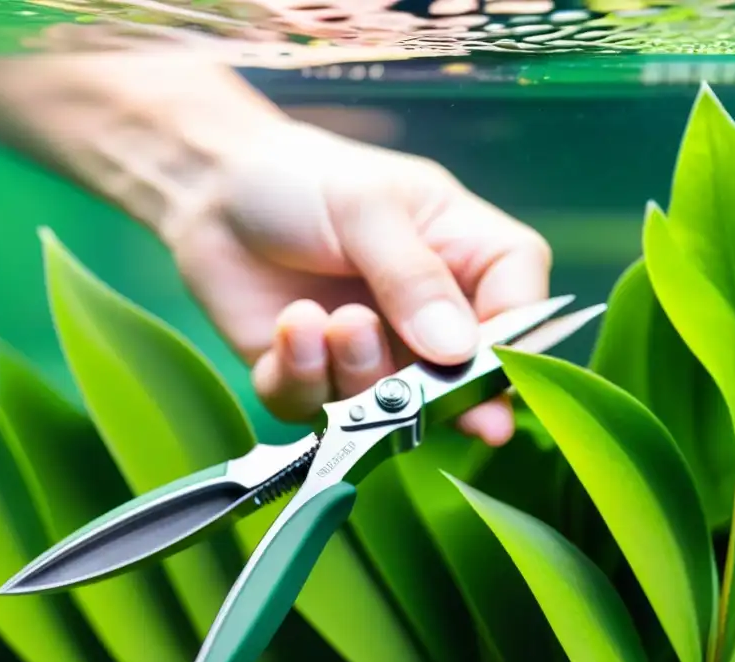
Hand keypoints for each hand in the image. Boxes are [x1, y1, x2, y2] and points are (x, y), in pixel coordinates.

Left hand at [165, 119, 551, 445]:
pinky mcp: (311, 377)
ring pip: (386, 403)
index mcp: (465, 255)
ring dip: (359, 370)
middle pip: (461, 381)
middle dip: (436, 393)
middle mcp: (426, 316)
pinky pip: (315, 408)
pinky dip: (302, 376)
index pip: (521, 309)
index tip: (484, 366)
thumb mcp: (367, 207)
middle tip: (418, 392)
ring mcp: (371, 353)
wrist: (213, 189)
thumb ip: (413, 276)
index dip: (511, 349)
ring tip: (331, 319)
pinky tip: (292, 326)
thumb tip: (459, 350)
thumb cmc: (303, 179)